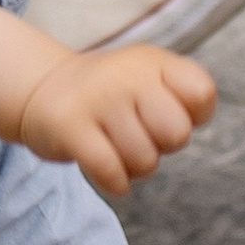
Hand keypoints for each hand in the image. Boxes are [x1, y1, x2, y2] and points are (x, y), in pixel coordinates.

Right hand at [18, 42, 216, 195]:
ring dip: (133, 167)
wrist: (42, 90)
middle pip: (177, 134)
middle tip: (138, 135)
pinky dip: (114, 182)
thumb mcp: (149, 79)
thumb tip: (184, 128)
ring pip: (144, 160)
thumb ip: (183, 98)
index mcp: (152, 62)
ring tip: (116, 147)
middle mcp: (126, 75)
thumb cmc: (111, 96)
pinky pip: (110, 171)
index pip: (201, 93)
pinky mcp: (69, 126)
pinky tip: (108, 171)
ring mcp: (97, 99)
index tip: (165, 113)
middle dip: (161, 146)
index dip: (192, 116)